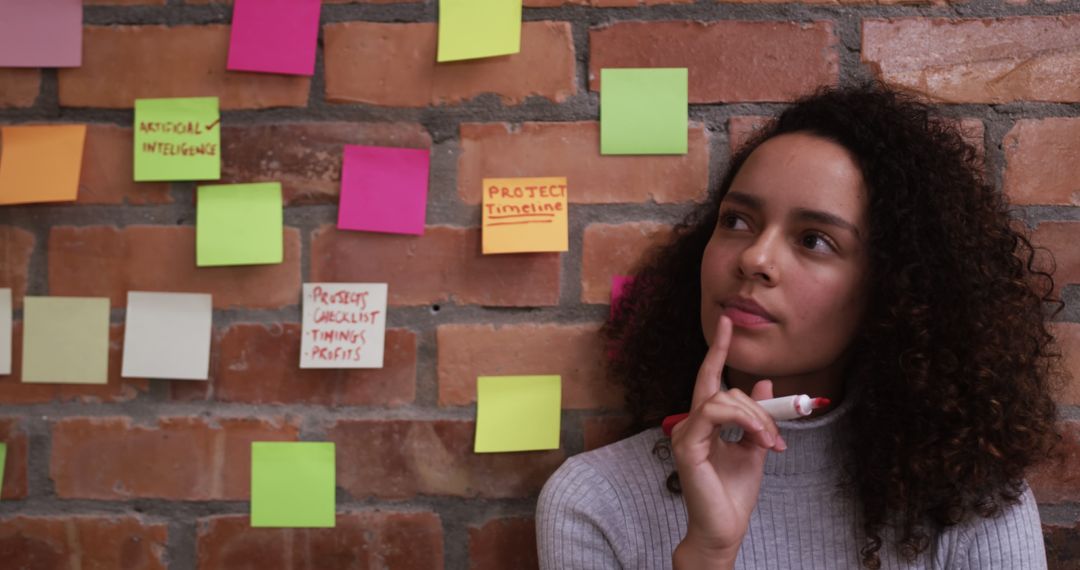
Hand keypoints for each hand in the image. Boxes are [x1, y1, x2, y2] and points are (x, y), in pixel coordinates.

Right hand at [670, 315, 785, 566]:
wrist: (725, 527)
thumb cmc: (734, 494)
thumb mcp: (755, 448)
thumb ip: (758, 417)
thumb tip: (764, 385)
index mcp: (705, 423)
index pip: (709, 377)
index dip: (718, 349)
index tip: (728, 322)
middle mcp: (691, 424)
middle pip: (724, 390)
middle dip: (758, 406)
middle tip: (778, 435)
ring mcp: (685, 433)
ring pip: (722, 399)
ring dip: (754, 417)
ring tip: (770, 442)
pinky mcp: (687, 445)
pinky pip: (715, 414)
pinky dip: (743, 421)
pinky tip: (758, 438)